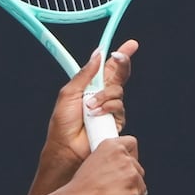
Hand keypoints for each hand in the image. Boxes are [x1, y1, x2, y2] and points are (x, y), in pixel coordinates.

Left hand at [42, 40, 139, 172]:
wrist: (67, 148)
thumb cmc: (63, 124)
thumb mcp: (69, 93)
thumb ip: (85, 74)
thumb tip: (98, 54)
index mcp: (90, 87)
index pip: (109, 68)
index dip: (121, 56)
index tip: (131, 46)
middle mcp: (103, 96)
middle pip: (119, 76)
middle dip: (122, 65)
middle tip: (120, 57)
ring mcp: (110, 109)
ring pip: (118, 93)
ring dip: (104, 97)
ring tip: (90, 107)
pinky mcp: (116, 122)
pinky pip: (119, 108)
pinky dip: (107, 108)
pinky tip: (97, 115)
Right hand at [62, 135, 145, 194]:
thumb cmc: (80, 187)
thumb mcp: (91, 162)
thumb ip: (106, 160)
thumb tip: (115, 169)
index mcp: (110, 145)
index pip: (131, 142)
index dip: (131, 154)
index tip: (126, 163)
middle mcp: (122, 155)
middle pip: (137, 165)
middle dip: (131, 176)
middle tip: (119, 186)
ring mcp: (130, 171)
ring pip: (140, 181)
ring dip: (134, 189)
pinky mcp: (134, 187)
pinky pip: (141, 194)